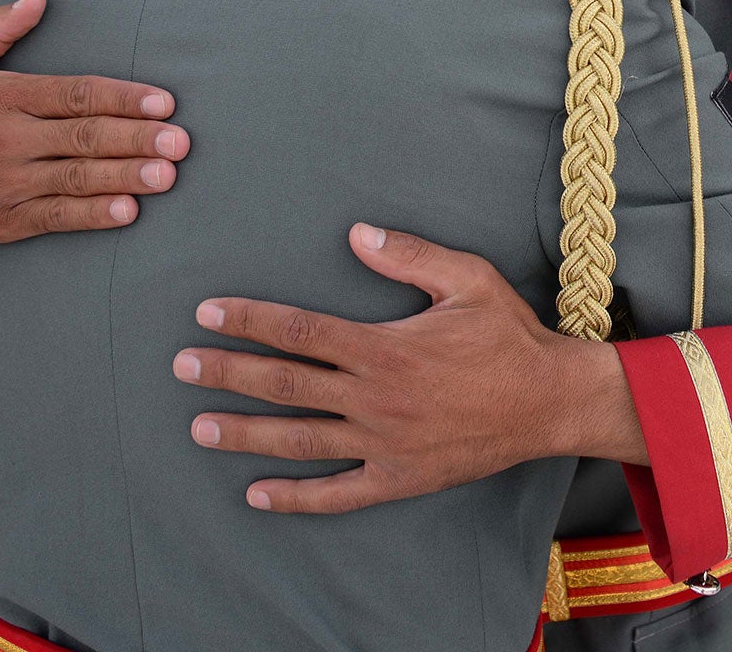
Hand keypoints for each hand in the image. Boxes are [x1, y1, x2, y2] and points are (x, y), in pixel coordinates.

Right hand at [0, 0, 188, 296]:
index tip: (164, 102)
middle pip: (84, 136)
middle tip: (181, 140)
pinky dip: (92, 215)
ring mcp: (7, 182)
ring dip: (126, 177)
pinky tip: (127, 210)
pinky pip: (57, 216)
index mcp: (3, 96)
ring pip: (76, 177)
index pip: (74, 94)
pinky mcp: (6, 220)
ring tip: (167, 174)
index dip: (122, 97)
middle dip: (136, 138)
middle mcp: (7, 139)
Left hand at [175, 224, 644, 513]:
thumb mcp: (468, 279)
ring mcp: (384, 443)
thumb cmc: (509, 336)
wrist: (550, 402)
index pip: (300, 330)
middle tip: (182, 366)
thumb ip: (410, 255)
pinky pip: (338, 493)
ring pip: (299, 440)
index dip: (250, 320)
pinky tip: (258, 494)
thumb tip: (356, 234)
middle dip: (228, 373)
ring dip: (245, 433)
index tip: (209, 313)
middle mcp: (375, 398)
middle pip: (286, 385)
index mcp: (384, 347)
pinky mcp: (398, 477)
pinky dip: (295, 497)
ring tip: (200, 426)